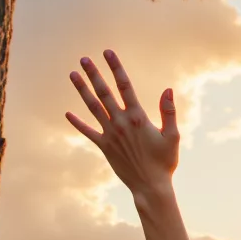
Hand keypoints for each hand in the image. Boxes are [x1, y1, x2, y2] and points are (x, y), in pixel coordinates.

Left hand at [66, 49, 178, 200]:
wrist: (150, 187)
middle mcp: (120, 123)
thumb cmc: (164, 162)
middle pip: (104, 92)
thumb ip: (169, 112)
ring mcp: (110, 134)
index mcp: (137, 117)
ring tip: (73, 74)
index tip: (107, 52)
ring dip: (82, 90)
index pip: (125, 86)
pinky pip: (88, 132)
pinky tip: (68, 114)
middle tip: (84, 59)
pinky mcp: (104, 147)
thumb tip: (168, 89)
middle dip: (94, 74)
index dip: (115, 68)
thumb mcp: (172, 136)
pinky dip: (78, 123)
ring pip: (93, 107)